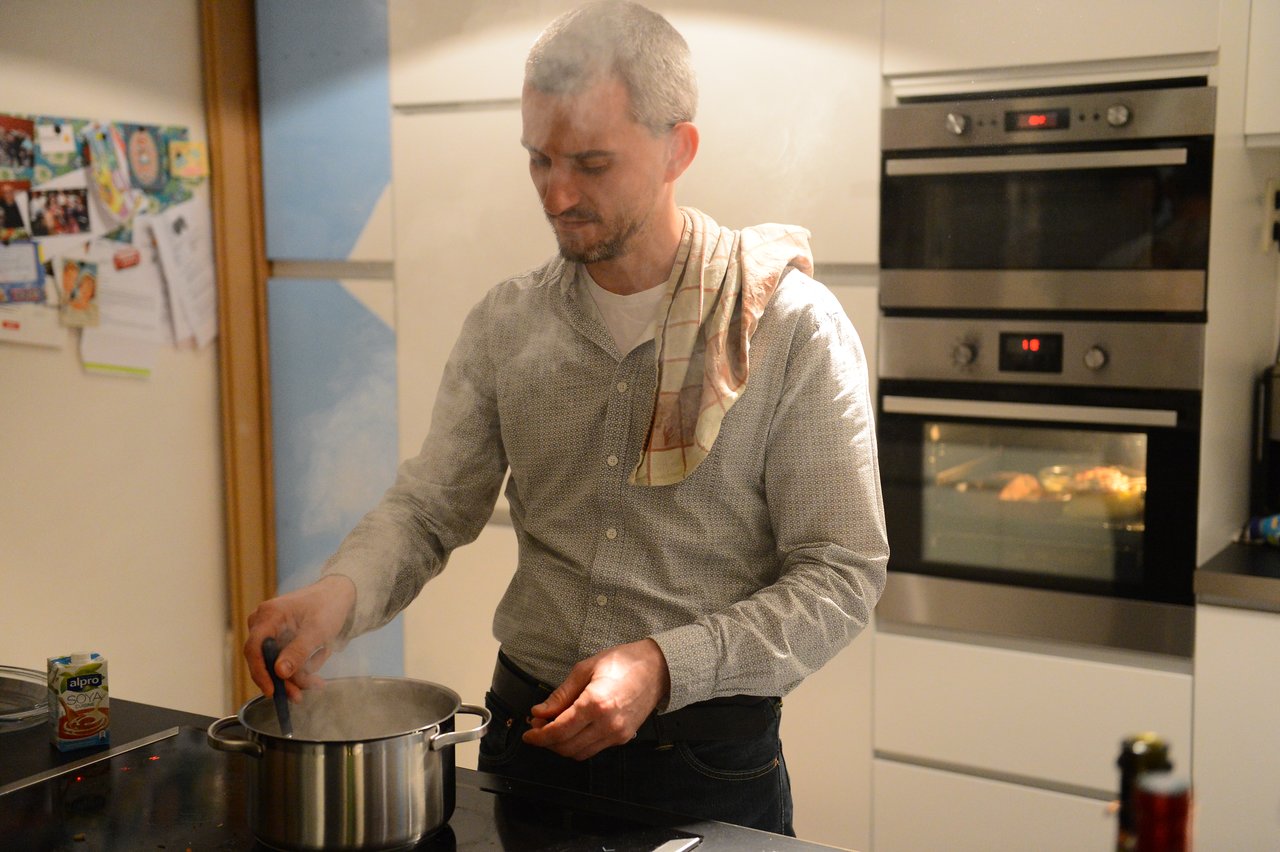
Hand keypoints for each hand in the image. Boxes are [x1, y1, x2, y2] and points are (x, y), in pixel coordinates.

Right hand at [243, 574, 355, 701]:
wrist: (339, 596)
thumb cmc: (328, 606)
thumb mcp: (317, 630)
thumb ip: (298, 651)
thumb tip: (279, 673)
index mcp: (269, 615)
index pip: (254, 648)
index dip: (260, 672)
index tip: (272, 691)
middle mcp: (264, 623)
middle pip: (266, 660)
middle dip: (285, 679)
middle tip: (300, 695)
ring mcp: (271, 632)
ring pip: (277, 663)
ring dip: (297, 675)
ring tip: (317, 681)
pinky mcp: (281, 639)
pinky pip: (285, 660)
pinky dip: (301, 666)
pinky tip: (318, 659)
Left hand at [522, 639, 670, 760]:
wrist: (657, 668)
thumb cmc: (624, 662)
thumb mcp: (585, 669)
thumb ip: (561, 695)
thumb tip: (540, 712)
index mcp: (595, 703)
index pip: (559, 731)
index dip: (539, 736)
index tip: (528, 733)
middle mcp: (607, 724)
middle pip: (566, 747)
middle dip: (547, 741)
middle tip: (538, 727)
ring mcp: (617, 734)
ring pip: (579, 753)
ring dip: (562, 746)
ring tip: (553, 729)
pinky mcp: (623, 738)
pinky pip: (594, 749)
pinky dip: (578, 744)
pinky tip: (573, 730)